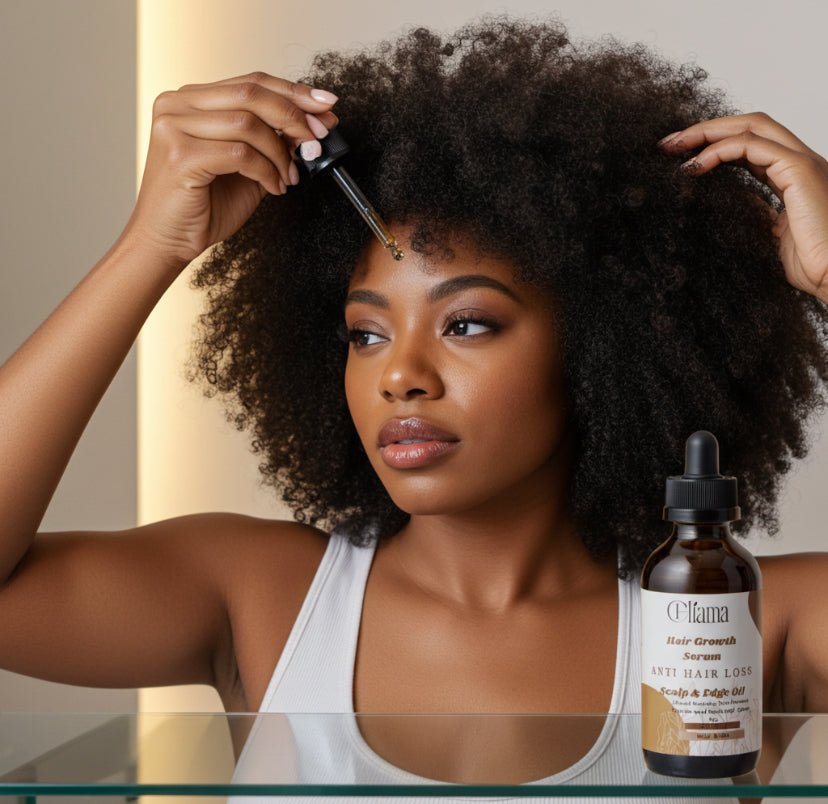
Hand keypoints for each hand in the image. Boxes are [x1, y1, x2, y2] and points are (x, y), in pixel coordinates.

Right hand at [122, 71, 338, 271]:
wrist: (168, 242)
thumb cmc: (203, 207)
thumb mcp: (248, 167)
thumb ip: (272, 142)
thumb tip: (311, 124)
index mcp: (191, 100)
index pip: (250, 82)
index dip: (293, 91)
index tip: (326, 104)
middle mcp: (177, 105)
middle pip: (251, 92)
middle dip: (295, 115)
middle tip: (319, 137)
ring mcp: (174, 127)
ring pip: (248, 123)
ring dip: (281, 152)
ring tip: (289, 177)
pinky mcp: (181, 154)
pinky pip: (241, 153)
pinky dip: (267, 171)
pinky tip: (274, 187)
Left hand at [659, 112, 827, 303]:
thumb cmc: (811, 265)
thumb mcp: (769, 235)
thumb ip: (754, 213)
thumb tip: (731, 202)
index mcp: (793, 176)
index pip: (750, 145)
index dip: (714, 144)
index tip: (679, 157)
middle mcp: (800, 163)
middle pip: (750, 126)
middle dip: (706, 129)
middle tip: (669, 144)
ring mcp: (802, 163)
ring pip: (752, 126)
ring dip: (707, 132)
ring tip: (674, 148)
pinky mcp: (800, 170)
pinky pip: (752, 146)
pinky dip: (719, 150)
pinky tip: (695, 166)